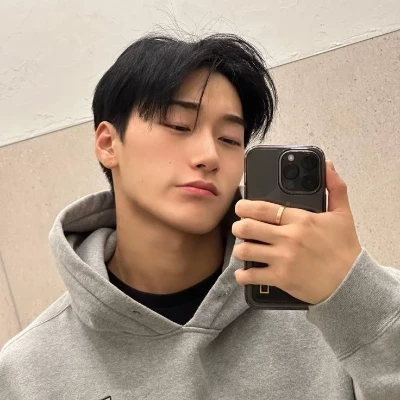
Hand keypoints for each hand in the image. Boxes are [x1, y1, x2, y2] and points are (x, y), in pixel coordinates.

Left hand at [232, 160, 361, 304]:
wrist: (352, 283)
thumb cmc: (345, 249)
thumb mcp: (343, 214)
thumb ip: (335, 187)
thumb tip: (328, 165)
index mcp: (300, 220)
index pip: (262, 208)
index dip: (244, 206)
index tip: (239, 207)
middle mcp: (288, 238)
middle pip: (247, 227)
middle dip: (238, 227)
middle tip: (239, 228)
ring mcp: (283, 259)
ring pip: (245, 251)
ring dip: (240, 250)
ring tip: (243, 249)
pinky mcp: (281, 279)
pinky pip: (252, 276)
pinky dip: (242, 275)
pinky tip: (243, 273)